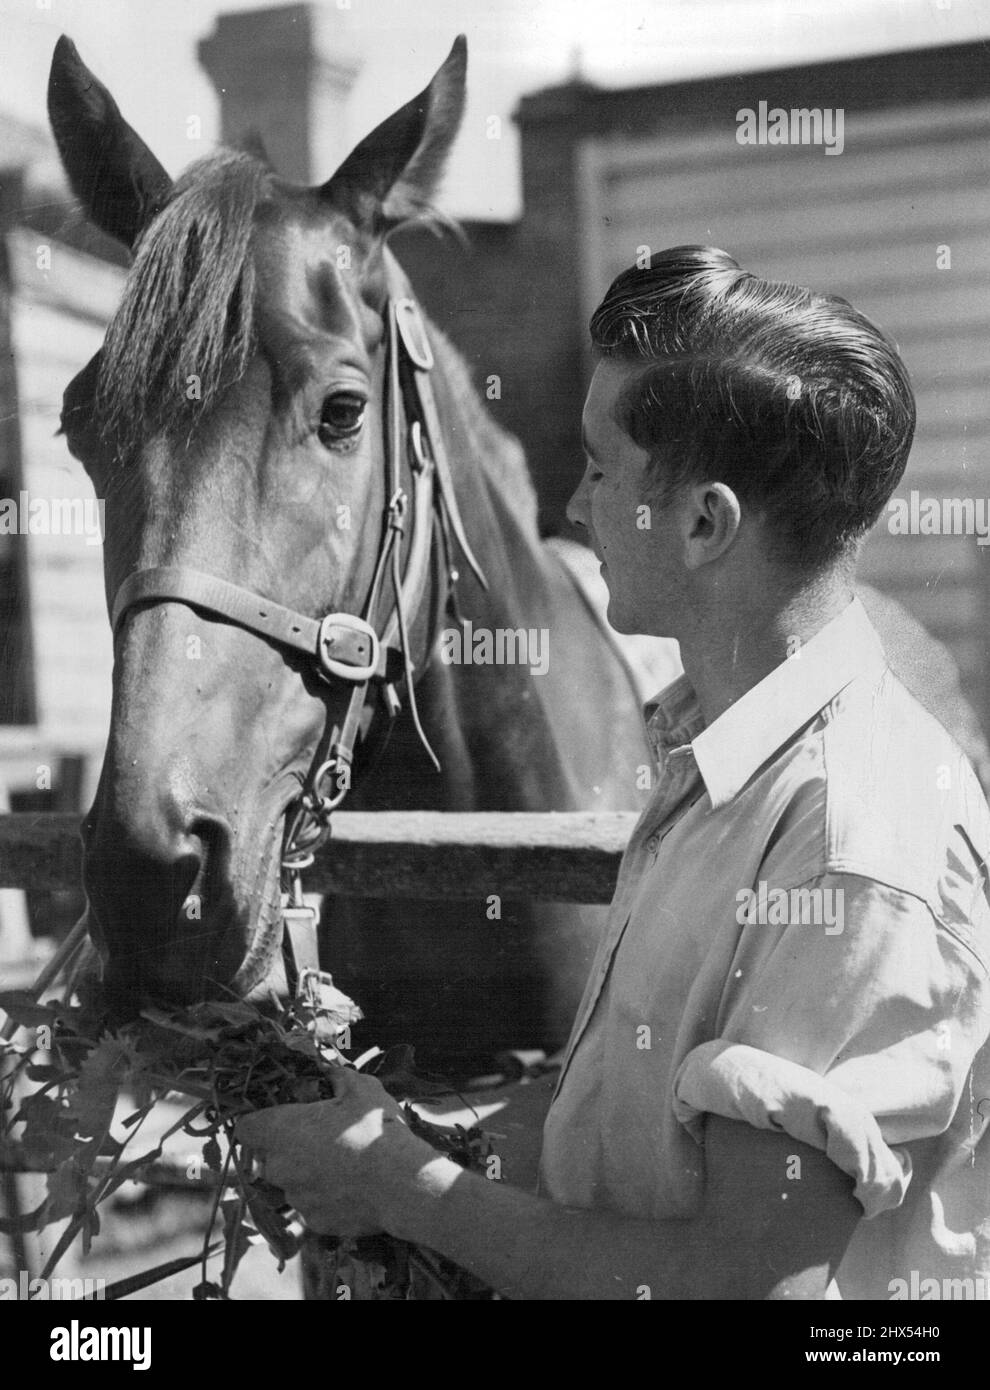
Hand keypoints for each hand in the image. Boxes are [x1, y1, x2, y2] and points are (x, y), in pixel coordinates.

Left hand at [235, 1067, 434, 1237]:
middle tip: (318, 1137)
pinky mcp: (315, 1222)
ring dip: (307, 1174)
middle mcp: (279, 1168)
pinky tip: (352, 1187)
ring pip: (291, 1184)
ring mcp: (296, 1198)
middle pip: (267, 1157)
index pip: (244, 1128)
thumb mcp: (361, 1089)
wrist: (403, 1183)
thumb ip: (338, 1075)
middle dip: (287, 1148)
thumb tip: (329, 1067)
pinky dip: (325, 1198)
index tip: (277, 1117)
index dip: (258, 1121)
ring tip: (341, 1164)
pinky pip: (312, 1206)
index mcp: (282, 1131)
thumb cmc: (376, 1130)